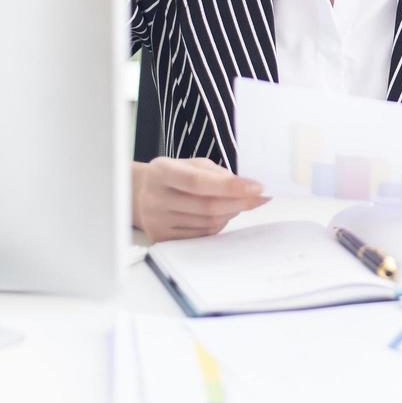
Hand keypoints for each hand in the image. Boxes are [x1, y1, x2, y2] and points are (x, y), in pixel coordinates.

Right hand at [131, 157, 269, 241]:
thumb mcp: (192, 164)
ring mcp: (156, 221)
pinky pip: (201, 235)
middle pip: (206, 206)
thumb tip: (248, 186)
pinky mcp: (161, 238)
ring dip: (231, 213)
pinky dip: (219, 224)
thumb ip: (218, 173)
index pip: (199, 182)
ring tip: (240, 203)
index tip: (258, 188)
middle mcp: (155, 198)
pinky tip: (225, 214)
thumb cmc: (174, 175)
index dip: (231, 186)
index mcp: (161, 172)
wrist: (141, 194)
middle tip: (260, 198)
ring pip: (207, 222)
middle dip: (240, 202)